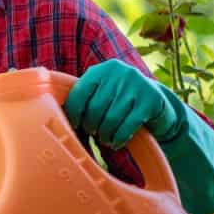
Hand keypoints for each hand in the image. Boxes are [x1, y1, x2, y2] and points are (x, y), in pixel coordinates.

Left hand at [63, 59, 181, 149]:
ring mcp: (137, 84)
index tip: (74, 126)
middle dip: (92, 127)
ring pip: (110, 119)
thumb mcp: (101, 95)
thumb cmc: (119, 103)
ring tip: (105, 140)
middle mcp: (118, 72)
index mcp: (100, 70)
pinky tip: (117, 143)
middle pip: (94, 109)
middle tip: (95, 134)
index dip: (73, 114)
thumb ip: (84, 101)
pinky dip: (119, 138)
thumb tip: (55, 120)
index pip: (78, 94)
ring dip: (105, 136)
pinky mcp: (151, 100)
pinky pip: (127, 126)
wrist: (159, 103)